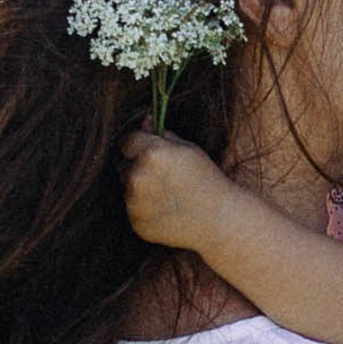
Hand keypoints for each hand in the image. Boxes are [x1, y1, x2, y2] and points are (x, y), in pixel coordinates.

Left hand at [120, 127, 231, 249]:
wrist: (220, 219)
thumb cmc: (207, 180)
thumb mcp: (188, 149)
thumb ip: (162, 134)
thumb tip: (144, 120)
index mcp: (150, 154)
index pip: (127, 142)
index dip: (139, 145)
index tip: (150, 152)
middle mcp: (137, 177)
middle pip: (122, 166)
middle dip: (136, 168)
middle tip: (164, 177)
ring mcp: (135, 203)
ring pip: (127, 190)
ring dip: (140, 190)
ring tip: (169, 196)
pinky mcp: (137, 223)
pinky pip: (134, 210)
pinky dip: (145, 210)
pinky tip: (168, 211)